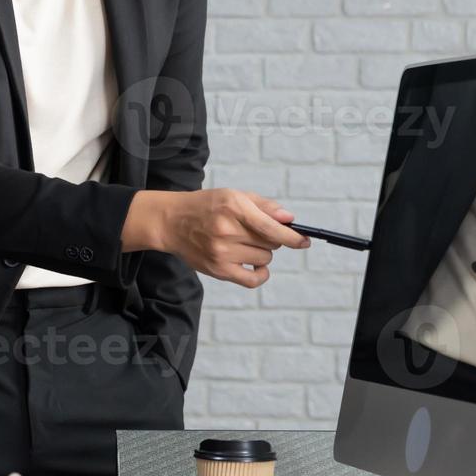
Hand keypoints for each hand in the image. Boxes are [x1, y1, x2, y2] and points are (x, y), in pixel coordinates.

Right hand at [130, 188, 309, 287]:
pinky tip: (255, 267)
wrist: (171, 221)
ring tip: (244, 244)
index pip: (272, 228)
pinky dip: (260, 275)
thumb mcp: (233, 195)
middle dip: (270, 239)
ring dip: (261, 253)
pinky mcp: (218, 270)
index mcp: (234, 208)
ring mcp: (221, 253)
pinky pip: (252, 280)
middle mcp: (227, 231)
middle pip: (271, 244)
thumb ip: (264, 206)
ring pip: (264, 260)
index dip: (293, 237)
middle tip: (253, 232)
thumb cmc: (206, 206)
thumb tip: (289, 220)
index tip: (305, 241)